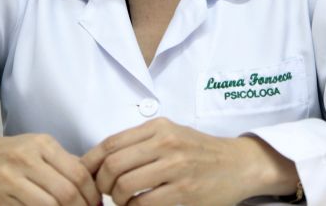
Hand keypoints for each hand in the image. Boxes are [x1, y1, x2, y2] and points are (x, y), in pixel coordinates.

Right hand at [0, 132, 100, 205]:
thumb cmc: (13, 153)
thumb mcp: (40, 148)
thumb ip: (66, 163)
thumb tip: (95, 186)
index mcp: (42, 144)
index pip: (78, 174)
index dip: (92, 194)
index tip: (97, 204)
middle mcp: (26, 160)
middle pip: (66, 193)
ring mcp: (9, 180)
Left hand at [81, 117, 297, 205]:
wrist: (239, 164)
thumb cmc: (201, 151)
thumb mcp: (171, 133)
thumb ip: (140, 142)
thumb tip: (101, 159)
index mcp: (159, 127)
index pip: (111, 143)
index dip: (91, 162)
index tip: (86, 175)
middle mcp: (166, 142)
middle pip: (114, 164)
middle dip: (101, 184)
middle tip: (104, 193)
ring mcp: (176, 167)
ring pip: (125, 185)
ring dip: (117, 199)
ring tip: (122, 201)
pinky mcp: (184, 191)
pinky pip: (144, 203)